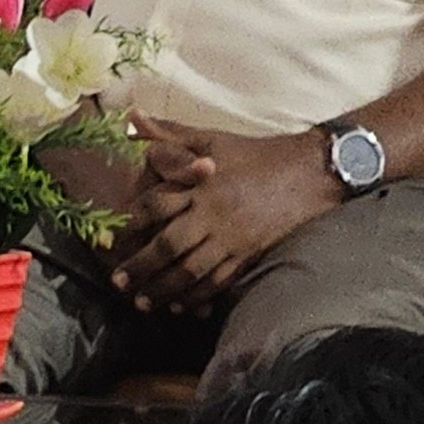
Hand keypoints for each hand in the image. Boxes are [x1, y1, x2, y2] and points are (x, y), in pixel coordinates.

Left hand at [108, 116, 334, 312]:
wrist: (309, 170)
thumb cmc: (256, 153)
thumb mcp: (213, 138)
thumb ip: (170, 134)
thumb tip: (131, 118)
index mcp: (201, 183)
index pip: (157, 205)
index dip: (132, 223)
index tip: (114, 238)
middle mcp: (213, 213)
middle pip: (169, 246)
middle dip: (141, 266)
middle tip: (119, 282)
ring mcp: (232, 237)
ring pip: (190, 270)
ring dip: (164, 289)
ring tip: (143, 302)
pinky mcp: (249, 254)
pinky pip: (218, 281)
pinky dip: (197, 296)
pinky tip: (181, 305)